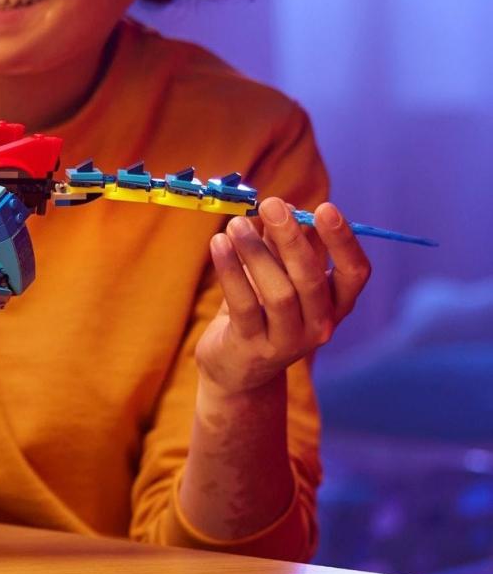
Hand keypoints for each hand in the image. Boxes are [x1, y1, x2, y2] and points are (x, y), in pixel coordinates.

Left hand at [194, 199, 370, 395]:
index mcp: (335, 304)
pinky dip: (230, 271)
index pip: (354, 272)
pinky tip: (218, 243)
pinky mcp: (252, 348)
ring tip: (235, 223)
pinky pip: (243, 305)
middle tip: (272, 204)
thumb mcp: (277, 275)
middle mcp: (320, 326)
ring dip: (255, 252)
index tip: (325, 207)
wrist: (238, 369)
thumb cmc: (262, 311)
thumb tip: (285, 205)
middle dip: (292, 238)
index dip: (343, 241)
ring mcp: (288, 341)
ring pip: (279, 293)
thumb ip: (283, 245)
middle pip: (312, 279)